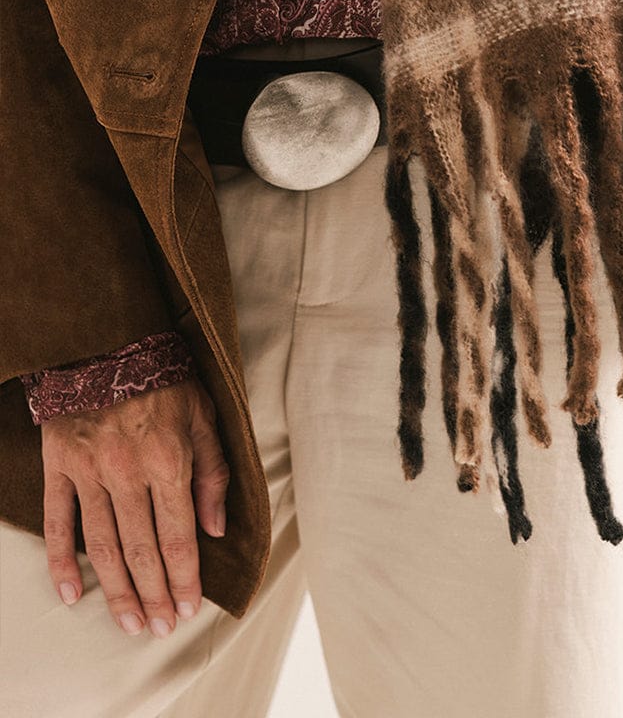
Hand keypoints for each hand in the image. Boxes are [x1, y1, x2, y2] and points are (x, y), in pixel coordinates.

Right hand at [40, 377, 229, 637]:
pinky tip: (72, 594)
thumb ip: (213, 473)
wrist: (110, 341)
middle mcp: (127, 472)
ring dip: (116, 590)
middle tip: (159, 628)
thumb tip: (216, 527)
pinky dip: (62, 562)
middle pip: (141, 550)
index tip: (188, 607)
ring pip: (101, 546)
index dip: (184, 577)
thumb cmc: (167, 378)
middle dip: (153, 594)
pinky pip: (58, 523)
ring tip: (128, 623)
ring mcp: (89, 472)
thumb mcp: (205, 416)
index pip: (179, 535)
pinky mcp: (59, 467)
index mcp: (168, 460)